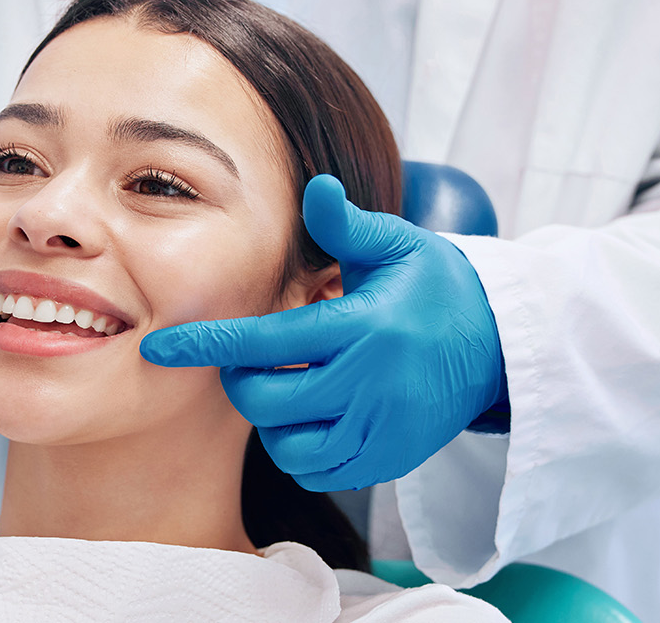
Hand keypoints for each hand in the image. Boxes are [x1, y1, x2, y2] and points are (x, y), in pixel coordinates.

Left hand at [141, 175, 508, 491]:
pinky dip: (302, 451)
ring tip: (289, 387)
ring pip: (289, 446)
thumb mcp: (399, 246)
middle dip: (242, 381)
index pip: (265, 343)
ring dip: (272, 420)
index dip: (206, 346)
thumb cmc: (437, 287)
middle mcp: (370, 385)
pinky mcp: (390, 460)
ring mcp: (381, 430)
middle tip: (254, 360)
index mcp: (363, 328)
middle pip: (266, 402)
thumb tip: (315, 188)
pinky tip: (313, 417)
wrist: (500, 346)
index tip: (159, 347)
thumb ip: (347, 226)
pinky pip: (321, 471)